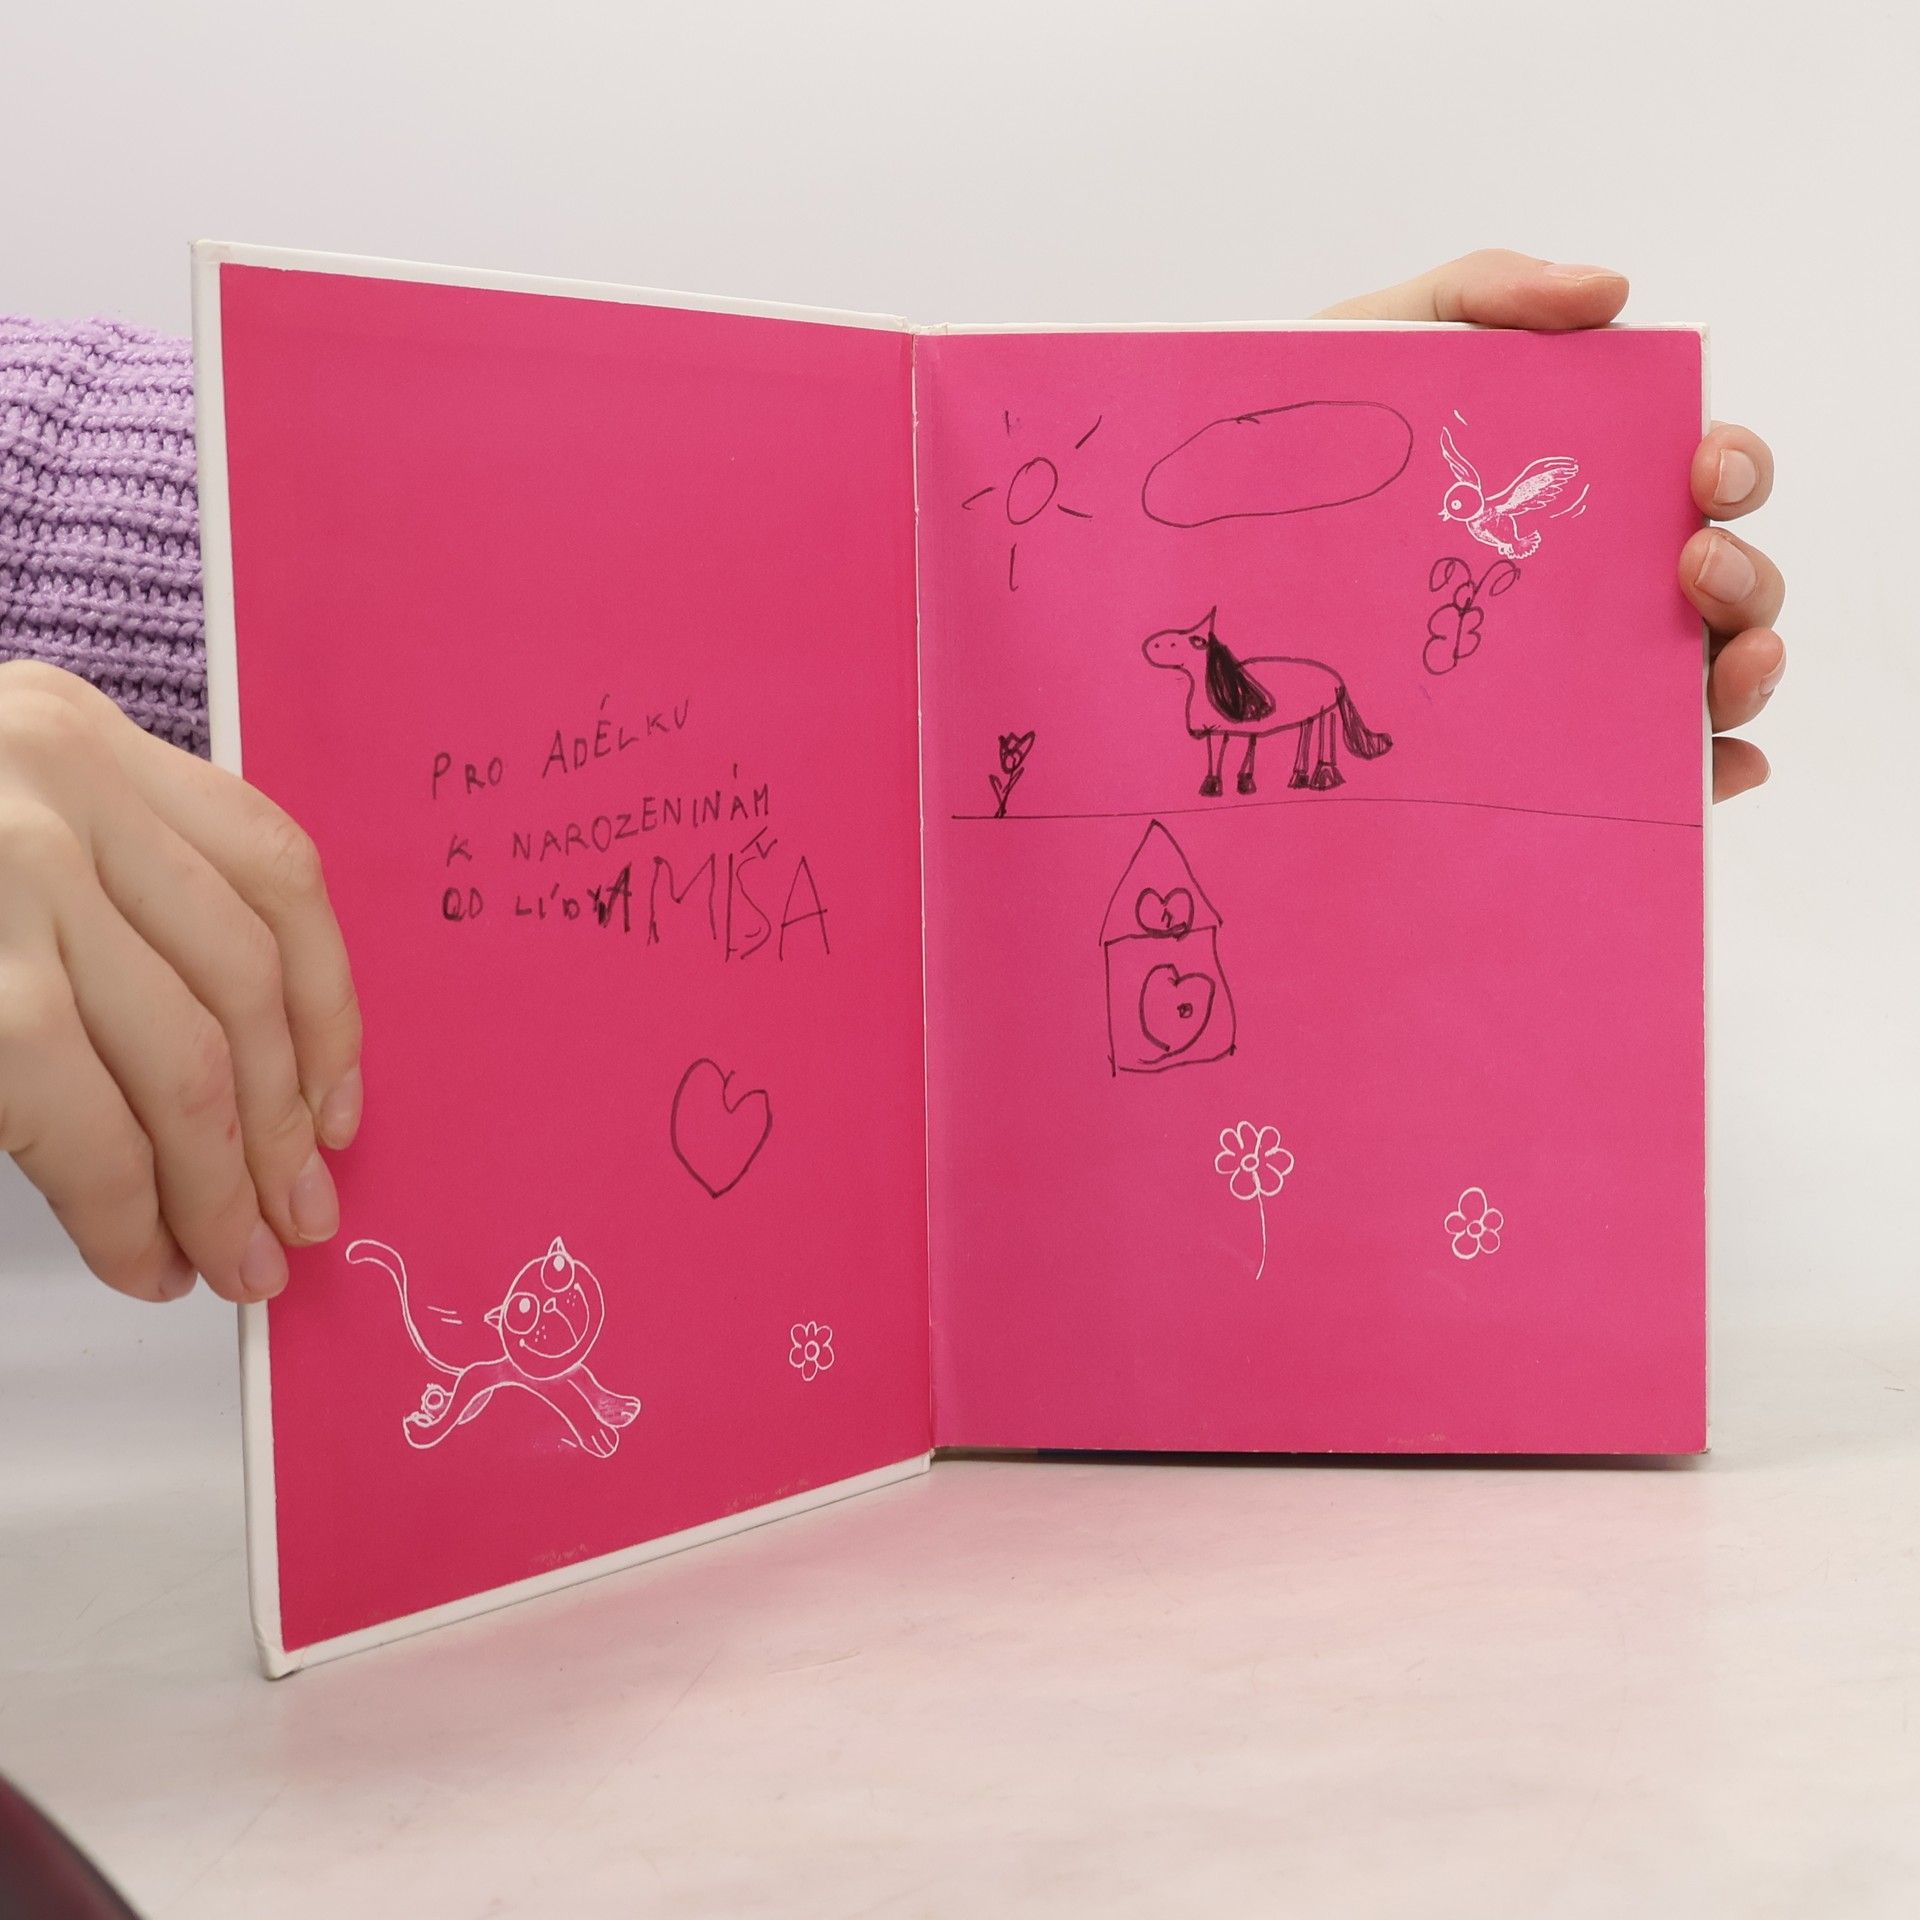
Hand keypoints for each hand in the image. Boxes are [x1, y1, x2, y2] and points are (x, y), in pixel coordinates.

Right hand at [0, 662, 361, 1301]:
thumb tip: (250, 1075)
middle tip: (298, 1221)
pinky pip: (87, 1118)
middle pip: (244, 978)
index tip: (340, 1106)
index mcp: (76, 734)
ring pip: (187, 1060)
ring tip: (232, 1264)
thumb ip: (101, 895)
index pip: (275, 872)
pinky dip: (128, 1208)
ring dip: (221, 1187)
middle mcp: (52, 782)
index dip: (330, 1006)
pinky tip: (142, 1258)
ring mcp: (5, 874)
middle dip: (285, 1124)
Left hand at [1318, 249, 1780, 800]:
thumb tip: (1610, 295)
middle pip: (1718, 582)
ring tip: (1720, 666)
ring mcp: (1565, 672)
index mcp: (1576, 492)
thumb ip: (1486, 294)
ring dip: (1743, 668)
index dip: (1733, 468)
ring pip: (1700, 677)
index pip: (1694, 478)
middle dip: (1744, 575)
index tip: (1705, 469)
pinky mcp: (1529, 749)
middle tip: (1695, 564)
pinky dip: (1712, 767)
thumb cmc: (1304, 440)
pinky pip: (1646, 771)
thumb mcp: (1384, 341)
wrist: (1197, 543)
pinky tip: (1722, 765)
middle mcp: (1590, 583)